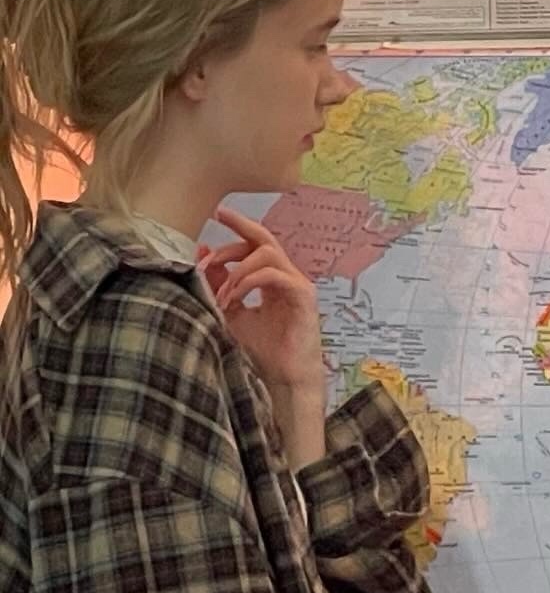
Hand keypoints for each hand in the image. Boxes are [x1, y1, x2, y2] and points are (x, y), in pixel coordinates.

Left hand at [200, 206, 324, 399]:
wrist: (285, 379)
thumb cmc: (263, 351)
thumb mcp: (231, 312)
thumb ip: (220, 285)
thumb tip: (203, 255)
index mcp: (272, 279)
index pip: (256, 242)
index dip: (238, 226)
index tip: (217, 213)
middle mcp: (287, 276)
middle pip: (264, 239)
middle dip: (235, 236)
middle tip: (208, 257)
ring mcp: (298, 285)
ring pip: (267, 253)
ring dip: (237, 268)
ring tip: (221, 292)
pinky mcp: (304, 296)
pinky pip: (274, 275)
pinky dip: (249, 282)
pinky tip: (234, 298)